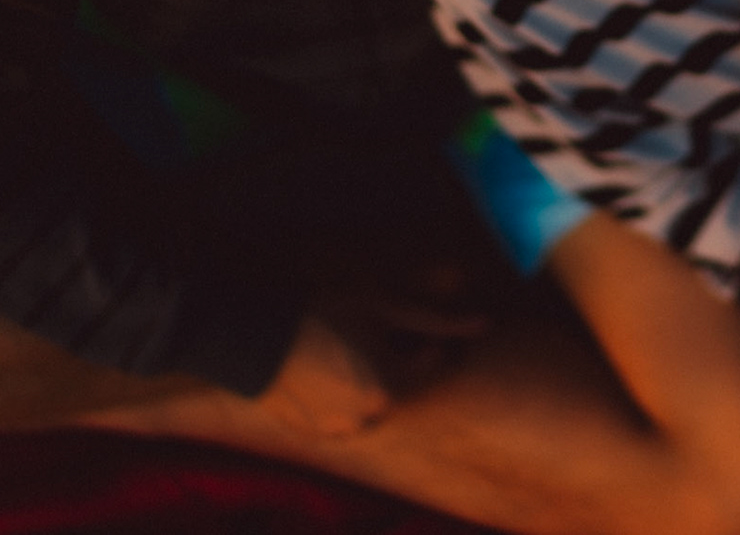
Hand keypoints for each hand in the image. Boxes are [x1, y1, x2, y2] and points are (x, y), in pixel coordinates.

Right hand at [260, 284, 495, 440]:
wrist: (253, 335)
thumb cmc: (322, 312)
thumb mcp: (383, 305)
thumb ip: (436, 321)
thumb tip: (486, 324)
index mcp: (390, 389)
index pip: (430, 367)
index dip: (424, 340)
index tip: (404, 322)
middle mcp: (369, 418)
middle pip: (400, 386)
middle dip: (393, 360)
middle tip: (368, 332)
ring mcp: (338, 430)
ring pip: (371, 401)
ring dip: (367, 378)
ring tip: (342, 347)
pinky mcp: (312, 433)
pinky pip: (342, 413)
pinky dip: (341, 395)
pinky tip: (323, 367)